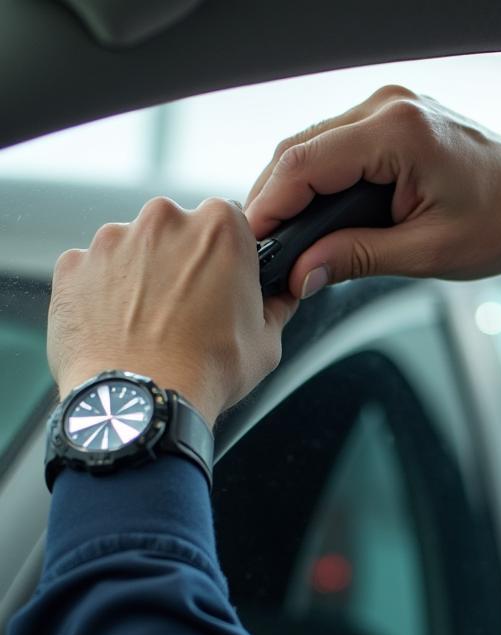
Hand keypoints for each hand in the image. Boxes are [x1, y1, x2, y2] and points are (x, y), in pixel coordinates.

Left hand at [48, 198, 297, 426]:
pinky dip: (105, 294)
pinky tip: (120, 328)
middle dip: (184, 262)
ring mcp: (113, 240)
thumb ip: (274, 306)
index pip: (230, 220)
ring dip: (143, 277)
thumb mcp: (268, 341)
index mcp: (220, 228)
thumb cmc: (207, 370)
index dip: (229, 253)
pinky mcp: (74, 265)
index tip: (226, 279)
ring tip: (153, 325)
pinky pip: (94, 272)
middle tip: (191, 310)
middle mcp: (164, 221)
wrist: (144, 400)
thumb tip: (279, 298)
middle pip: (178, 230)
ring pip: (134, 249)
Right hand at [244, 86, 500, 298]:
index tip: (254, 244)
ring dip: (296, 190)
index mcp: (398, 132)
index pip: (304, 163)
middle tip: (266, 251)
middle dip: (276, 200)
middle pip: (301, 149)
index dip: (269, 206)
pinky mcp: (396, 120)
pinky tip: (317, 215)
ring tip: (288, 240)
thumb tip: (304, 273)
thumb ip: (358, 258)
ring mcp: (392, 108)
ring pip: (316, 145)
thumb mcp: (428, 252)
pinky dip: (322, 180)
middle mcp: (390, 107)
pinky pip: (340, 145)